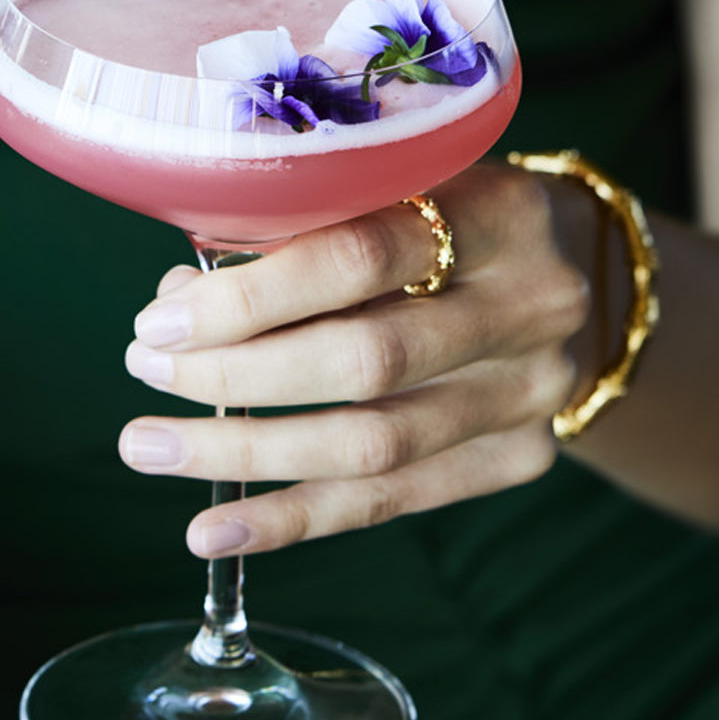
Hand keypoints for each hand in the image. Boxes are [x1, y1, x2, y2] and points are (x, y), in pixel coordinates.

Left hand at [117, 164, 590, 557]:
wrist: (573, 275)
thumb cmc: (446, 218)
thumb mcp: (394, 188)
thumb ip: (296, 227)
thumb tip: (177, 303)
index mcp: (499, 210)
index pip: (359, 256)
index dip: (249, 296)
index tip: (160, 321)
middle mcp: (531, 305)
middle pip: (365, 362)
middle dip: (235, 375)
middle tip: (145, 372)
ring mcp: (532, 392)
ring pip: (371, 446)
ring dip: (244, 454)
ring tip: (151, 447)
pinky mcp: (519, 459)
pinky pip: (388, 501)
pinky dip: (292, 519)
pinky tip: (213, 531)